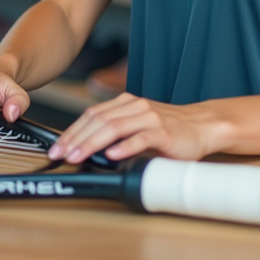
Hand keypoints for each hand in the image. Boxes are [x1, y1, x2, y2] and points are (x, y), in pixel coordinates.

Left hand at [48, 93, 222, 164]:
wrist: (202, 126)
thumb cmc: (169, 130)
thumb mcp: (137, 127)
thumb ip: (115, 132)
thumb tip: (85, 149)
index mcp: (126, 103)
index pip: (91, 115)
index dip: (71, 131)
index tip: (57, 147)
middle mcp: (135, 106)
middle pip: (98, 120)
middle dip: (76, 139)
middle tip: (61, 154)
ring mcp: (150, 118)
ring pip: (114, 127)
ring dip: (92, 143)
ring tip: (78, 156)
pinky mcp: (164, 132)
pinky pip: (141, 138)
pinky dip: (124, 147)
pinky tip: (112, 155)